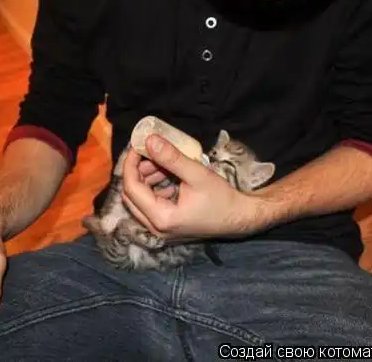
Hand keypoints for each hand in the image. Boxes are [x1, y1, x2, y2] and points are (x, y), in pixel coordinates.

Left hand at [122, 134, 260, 240]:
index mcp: (161, 218)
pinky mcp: (167, 228)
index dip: (130, 164)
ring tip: (161, 163)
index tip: (137, 145)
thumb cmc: (222, 198)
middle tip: (149, 153)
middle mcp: (156, 229)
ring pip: (140, 202)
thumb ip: (172, 158)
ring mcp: (161, 231)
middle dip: (137, 172)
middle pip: (131, 197)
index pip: (132, 188)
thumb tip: (149, 140)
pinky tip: (168, 178)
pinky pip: (150, 207)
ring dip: (146, 180)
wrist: (240, 218)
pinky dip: (154, 190)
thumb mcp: (197, 174)